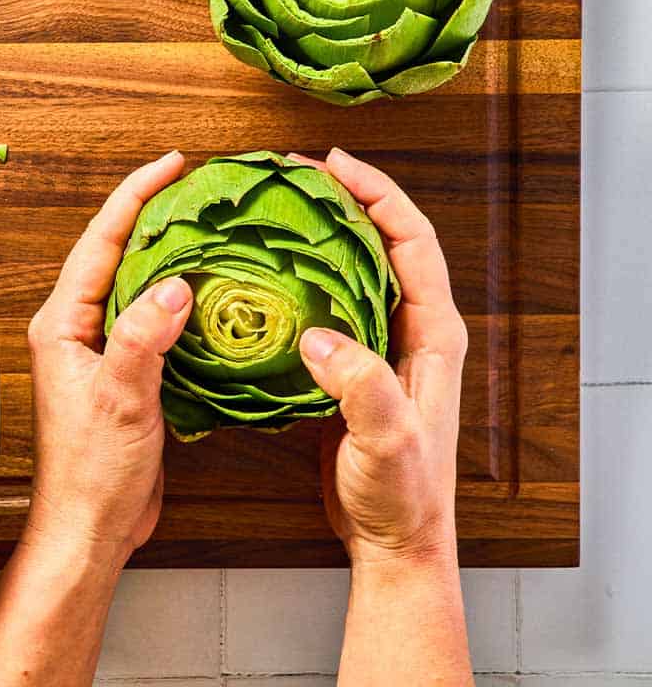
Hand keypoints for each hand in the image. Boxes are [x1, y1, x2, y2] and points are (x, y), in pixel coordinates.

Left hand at [24, 151, 190, 562]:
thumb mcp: (121, 401)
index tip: (174, 163)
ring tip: (210, 222)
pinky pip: (154, 318)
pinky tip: (212, 290)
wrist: (91, 527)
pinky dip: (182, 298)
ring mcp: (101, 349)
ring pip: (137, 283)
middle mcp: (77, 328)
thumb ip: (143, 340)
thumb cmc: (92, 473)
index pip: (101, 241)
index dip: (137, 195)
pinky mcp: (126, 372)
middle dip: (154, 212)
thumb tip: (176, 286)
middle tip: (200, 184)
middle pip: (117, 251)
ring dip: (170, 252)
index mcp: (62, 324)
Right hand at [293, 149, 468, 566]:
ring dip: (326, 234)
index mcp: (433, 335)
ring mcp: (385, 348)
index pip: (412, 242)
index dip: (378, 195)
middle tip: (298, 174)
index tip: (334, 167)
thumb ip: (361, 385)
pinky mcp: (356, 367)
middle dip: (349, 199)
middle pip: (386, 242)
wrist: (393, 538)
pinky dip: (306, 278)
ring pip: (358, 270)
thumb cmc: (403, 495)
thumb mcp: (388, 439)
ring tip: (282, 209)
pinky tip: (271, 274)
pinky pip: (333, 304)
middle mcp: (414, 332)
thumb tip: (318, 338)